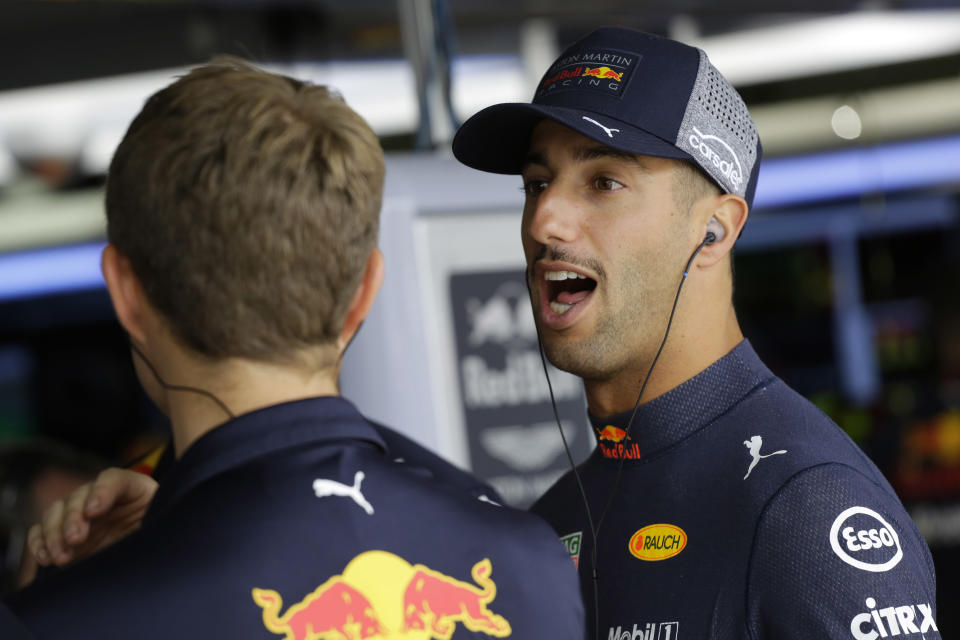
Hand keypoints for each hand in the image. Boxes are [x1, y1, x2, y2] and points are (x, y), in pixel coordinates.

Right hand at [27, 467, 157, 567]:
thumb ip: (158, 522)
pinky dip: (39, 543)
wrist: (156, 561)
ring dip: (54, 533)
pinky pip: (43, 533)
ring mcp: (82, 516)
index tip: (94, 511)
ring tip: (61, 557)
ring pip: (57, 512)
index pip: (113, 479)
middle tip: (75, 539)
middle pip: (79, 495)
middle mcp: (104, 498)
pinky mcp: (65, 537)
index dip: (102, 491)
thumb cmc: (166, 538)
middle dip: (73, 517)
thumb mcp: (168, 527)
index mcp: (134, 489)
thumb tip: (147, 528)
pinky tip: (45, 558)